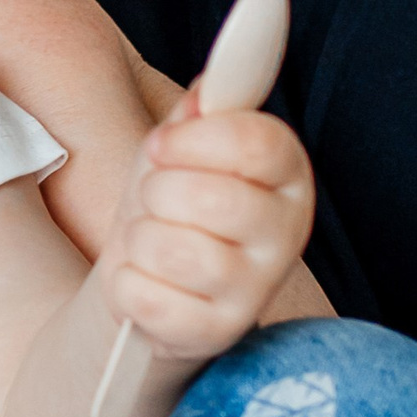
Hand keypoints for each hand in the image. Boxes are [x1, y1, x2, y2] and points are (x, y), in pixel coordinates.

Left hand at [102, 100, 314, 366]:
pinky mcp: (214, 334)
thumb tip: (218, 81)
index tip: (161, 147)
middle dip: (159, 193)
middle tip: (158, 202)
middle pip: (211, 197)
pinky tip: (146, 283)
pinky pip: (146, 295)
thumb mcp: (183, 145)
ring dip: (141, 240)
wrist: (147, 281)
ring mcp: (255, 290)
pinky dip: (127, 284)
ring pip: (173, 249)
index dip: (194, 140)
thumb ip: (204, 108)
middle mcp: (287, 234)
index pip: (258, 142)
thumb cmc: (170, 203)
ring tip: (152, 243)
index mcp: (288, 176)